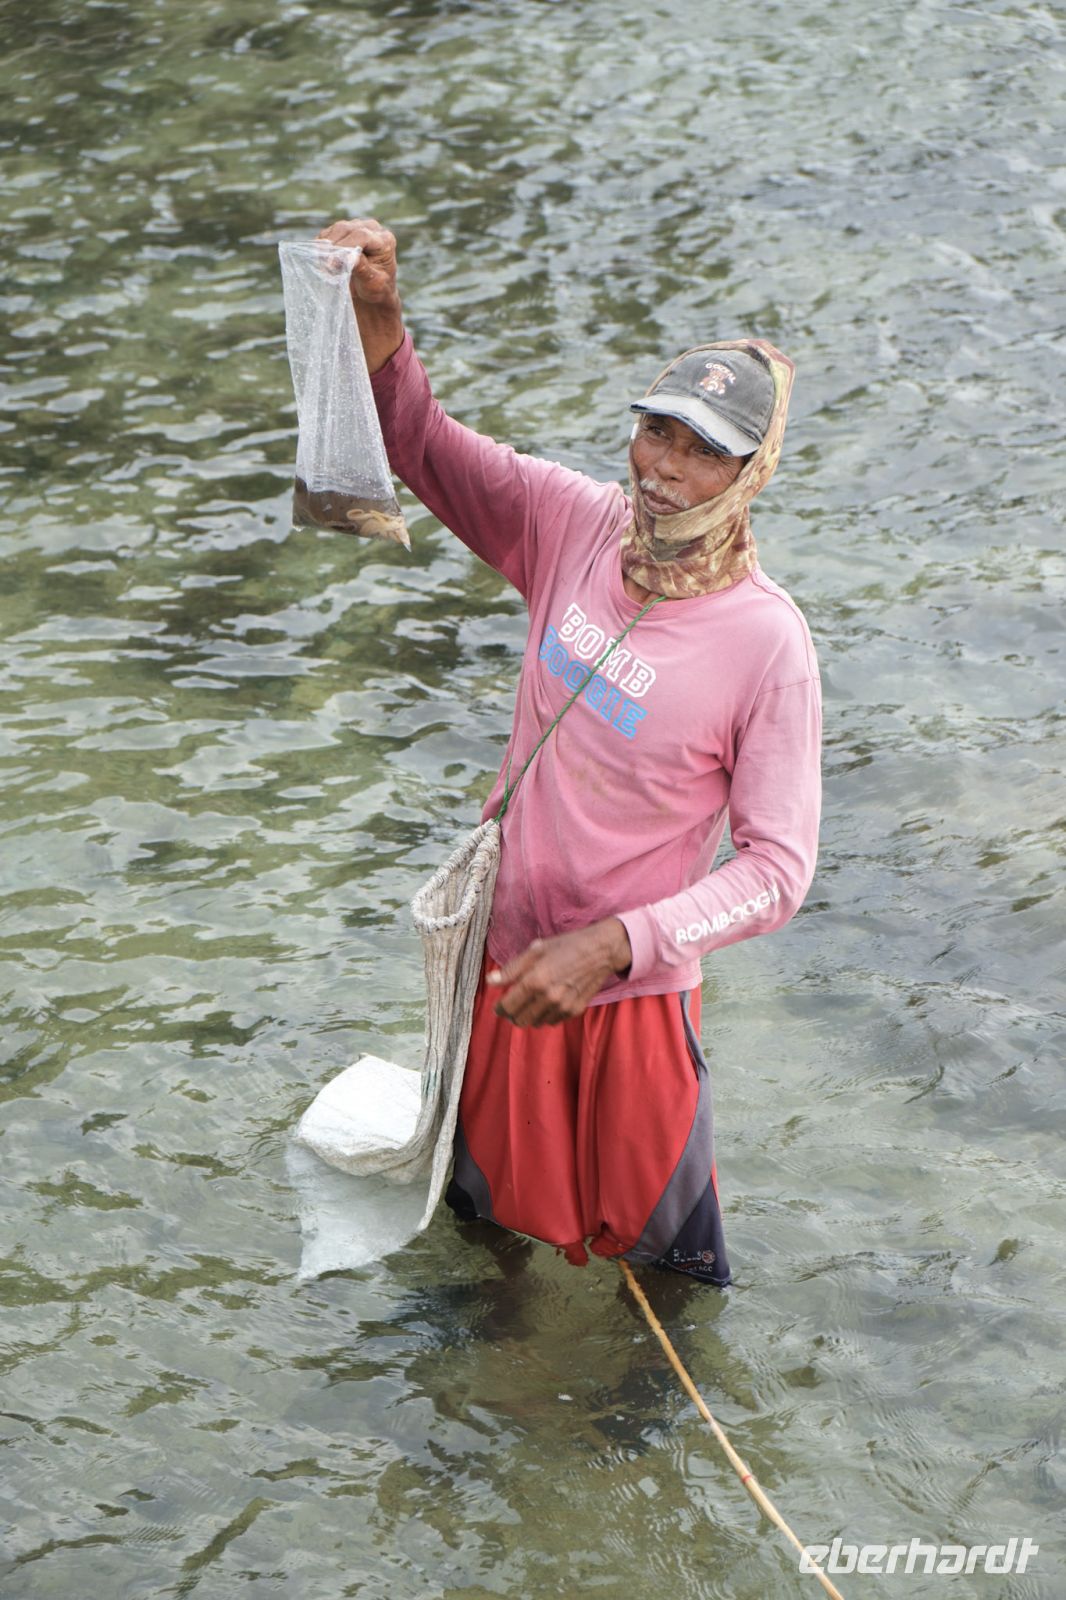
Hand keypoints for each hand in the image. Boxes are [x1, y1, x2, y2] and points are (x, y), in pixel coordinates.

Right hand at [315, 217, 402, 370]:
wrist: (372, 310)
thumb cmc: (378, 303)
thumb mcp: (374, 289)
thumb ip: (361, 269)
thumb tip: (347, 256)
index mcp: (386, 241)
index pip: (362, 236)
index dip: (346, 247)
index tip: (332, 263)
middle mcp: (373, 230)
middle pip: (347, 229)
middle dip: (333, 248)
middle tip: (323, 267)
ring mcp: (357, 231)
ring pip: (334, 231)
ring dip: (324, 248)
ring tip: (323, 269)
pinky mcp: (342, 237)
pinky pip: (326, 237)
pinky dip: (320, 249)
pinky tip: (320, 265)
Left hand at [487, 919, 632, 1027]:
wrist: (600, 951)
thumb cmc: (566, 946)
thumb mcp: (536, 950)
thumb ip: (512, 969)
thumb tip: (491, 981)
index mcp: (535, 980)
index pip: (508, 1006)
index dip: (499, 1008)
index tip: (499, 1006)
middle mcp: (548, 997)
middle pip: (520, 1019)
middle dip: (513, 1015)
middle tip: (513, 1006)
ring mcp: (563, 1006)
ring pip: (536, 1023)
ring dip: (529, 1016)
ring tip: (531, 1002)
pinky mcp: (575, 1010)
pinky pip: (553, 1021)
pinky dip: (546, 1015)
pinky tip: (547, 1002)